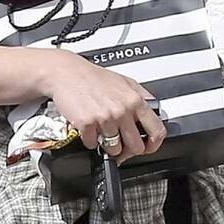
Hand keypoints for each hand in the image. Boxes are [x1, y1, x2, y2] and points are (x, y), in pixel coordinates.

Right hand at [40, 48, 166, 160]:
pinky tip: (89, 128)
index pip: (157, 131)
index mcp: (135, 100)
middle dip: (128, 150)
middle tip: (122, 146)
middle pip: (136, 147)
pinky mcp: (87, 125)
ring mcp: (105, 119)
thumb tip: (153, 111)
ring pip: (114, 149)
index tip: (148, 147)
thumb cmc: (92, 76)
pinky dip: (89, 140)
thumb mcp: (125, 81)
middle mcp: (122, 110)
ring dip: (108, 145)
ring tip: (102, 133)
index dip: (154, 145)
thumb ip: (141, 97)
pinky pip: (92, 144)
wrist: (66, 73)